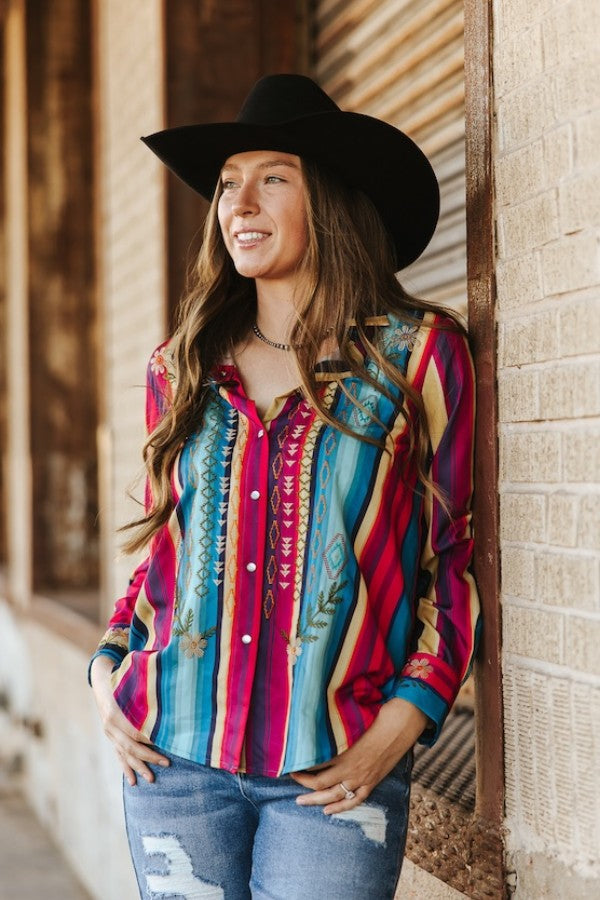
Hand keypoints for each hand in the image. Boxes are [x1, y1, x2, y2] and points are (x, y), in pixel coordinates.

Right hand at [90, 655, 169, 785]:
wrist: (102, 684)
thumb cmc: (122, 681)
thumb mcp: (131, 684)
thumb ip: (143, 694)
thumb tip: (166, 697)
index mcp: (114, 713)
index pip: (134, 731)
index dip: (149, 739)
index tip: (165, 744)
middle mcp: (110, 727)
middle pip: (130, 746)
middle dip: (149, 756)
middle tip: (166, 763)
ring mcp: (109, 735)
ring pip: (124, 754)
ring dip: (139, 767)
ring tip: (151, 779)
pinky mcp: (111, 739)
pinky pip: (119, 756)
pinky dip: (126, 769)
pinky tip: (133, 781)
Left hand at [290, 698, 426, 813]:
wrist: (399, 726)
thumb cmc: (374, 719)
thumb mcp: (350, 725)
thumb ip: (334, 733)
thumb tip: (315, 732)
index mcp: (343, 752)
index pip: (315, 766)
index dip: (300, 767)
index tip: (290, 763)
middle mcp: (350, 769)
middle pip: (320, 783)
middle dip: (302, 784)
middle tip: (290, 781)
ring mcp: (361, 778)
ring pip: (334, 796)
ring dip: (316, 800)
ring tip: (301, 801)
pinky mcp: (371, 783)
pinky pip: (354, 801)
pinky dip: (340, 808)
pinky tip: (328, 811)